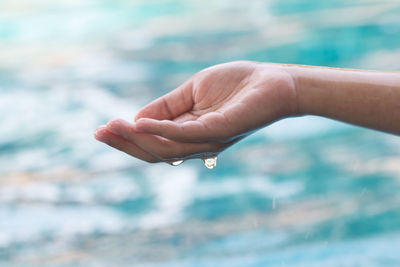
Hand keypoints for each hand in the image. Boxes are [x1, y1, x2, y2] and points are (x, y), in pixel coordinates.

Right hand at [94, 61, 297, 162]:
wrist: (273, 81)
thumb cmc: (236, 86)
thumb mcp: (192, 93)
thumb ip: (166, 107)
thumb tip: (136, 119)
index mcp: (190, 134)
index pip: (154, 143)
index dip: (127, 138)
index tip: (102, 129)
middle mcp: (198, 144)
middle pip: (155, 152)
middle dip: (125, 144)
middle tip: (98, 133)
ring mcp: (209, 141)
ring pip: (166, 148)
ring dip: (136, 139)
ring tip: (111, 128)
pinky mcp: (220, 131)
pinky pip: (185, 135)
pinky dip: (159, 130)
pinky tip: (138, 124)